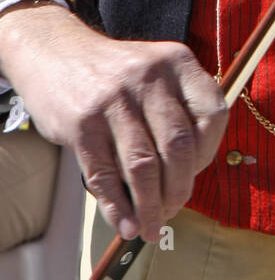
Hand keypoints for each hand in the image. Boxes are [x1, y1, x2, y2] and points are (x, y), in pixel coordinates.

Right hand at [0, 4, 227, 241]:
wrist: (56, 52)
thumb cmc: (117, 74)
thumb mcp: (157, 71)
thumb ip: (178, 110)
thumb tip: (188, 176)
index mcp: (178, 62)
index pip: (212, 114)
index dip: (209, 152)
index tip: (196, 173)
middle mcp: (149, 77)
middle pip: (178, 146)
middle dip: (179, 189)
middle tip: (173, 210)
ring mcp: (114, 99)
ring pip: (143, 166)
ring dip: (150, 207)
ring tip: (151, 228)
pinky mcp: (82, 123)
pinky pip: (105, 175)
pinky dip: (117, 207)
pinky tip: (125, 224)